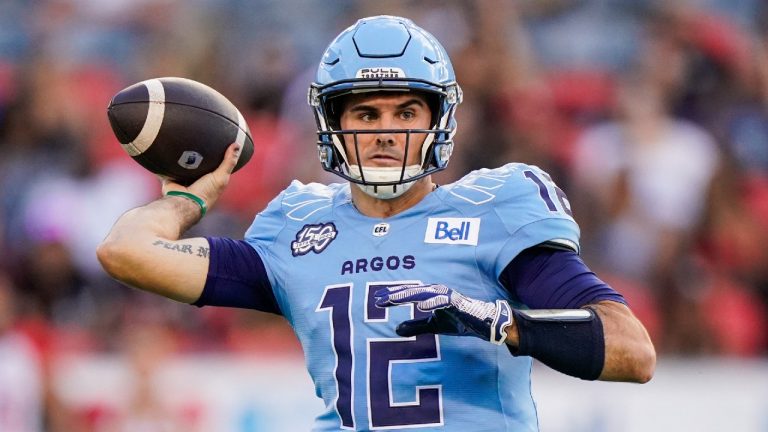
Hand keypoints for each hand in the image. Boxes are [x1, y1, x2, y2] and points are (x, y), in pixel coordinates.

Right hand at [161, 142, 241, 208]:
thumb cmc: (205, 192)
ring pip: (183, 162)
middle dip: (197, 153)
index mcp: (210, 179)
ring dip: (182, 154)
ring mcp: (183, 178)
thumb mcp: (221, 176)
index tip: (216, 139)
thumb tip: (237, 144)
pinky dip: (169, 159)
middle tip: (197, 136)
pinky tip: (169, 147)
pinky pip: (169, 165)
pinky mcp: (171, 176)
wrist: (183, 201)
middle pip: (197, 162)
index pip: (214, 164)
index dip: (215, 154)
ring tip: (183, 138)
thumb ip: (229, 162)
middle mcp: (196, 178)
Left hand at [374, 284, 513, 344]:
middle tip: (378, 298)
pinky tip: (420, 305)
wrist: (483, 324)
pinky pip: (443, 301)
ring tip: (393, 299)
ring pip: (423, 293)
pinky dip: (431, 302)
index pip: (408, 294)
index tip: (377, 301)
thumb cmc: (459, 321)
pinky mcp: (457, 303)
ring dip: (408, 295)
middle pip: (412, 292)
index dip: (393, 297)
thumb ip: (416, 326)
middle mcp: (437, 292)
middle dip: (395, 294)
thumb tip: (396, 329)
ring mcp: (447, 296)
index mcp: (430, 295)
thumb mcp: (433, 325)